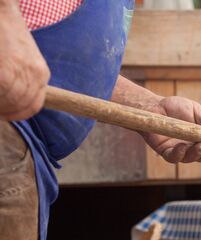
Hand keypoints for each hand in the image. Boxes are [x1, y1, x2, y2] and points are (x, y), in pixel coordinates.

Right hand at [0, 2, 49, 119]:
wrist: (0, 8)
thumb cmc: (4, 32)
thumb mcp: (20, 56)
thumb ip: (20, 77)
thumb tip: (10, 99)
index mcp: (41, 73)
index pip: (32, 106)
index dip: (15, 114)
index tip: (2, 114)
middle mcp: (36, 74)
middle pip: (18, 106)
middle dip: (2, 110)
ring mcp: (22, 71)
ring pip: (8, 102)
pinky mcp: (5, 71)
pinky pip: (1, 93)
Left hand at [141, 96, 200, 162]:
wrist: (154, 105)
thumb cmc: (174, 107)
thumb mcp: (195, 110)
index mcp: (199, 139)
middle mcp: (190, 147)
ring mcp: (178, 150)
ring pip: (190, 159)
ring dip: (197, 153)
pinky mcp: (165, 151)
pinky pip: (174, 157)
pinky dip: (179, 153)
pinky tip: (182, 146)